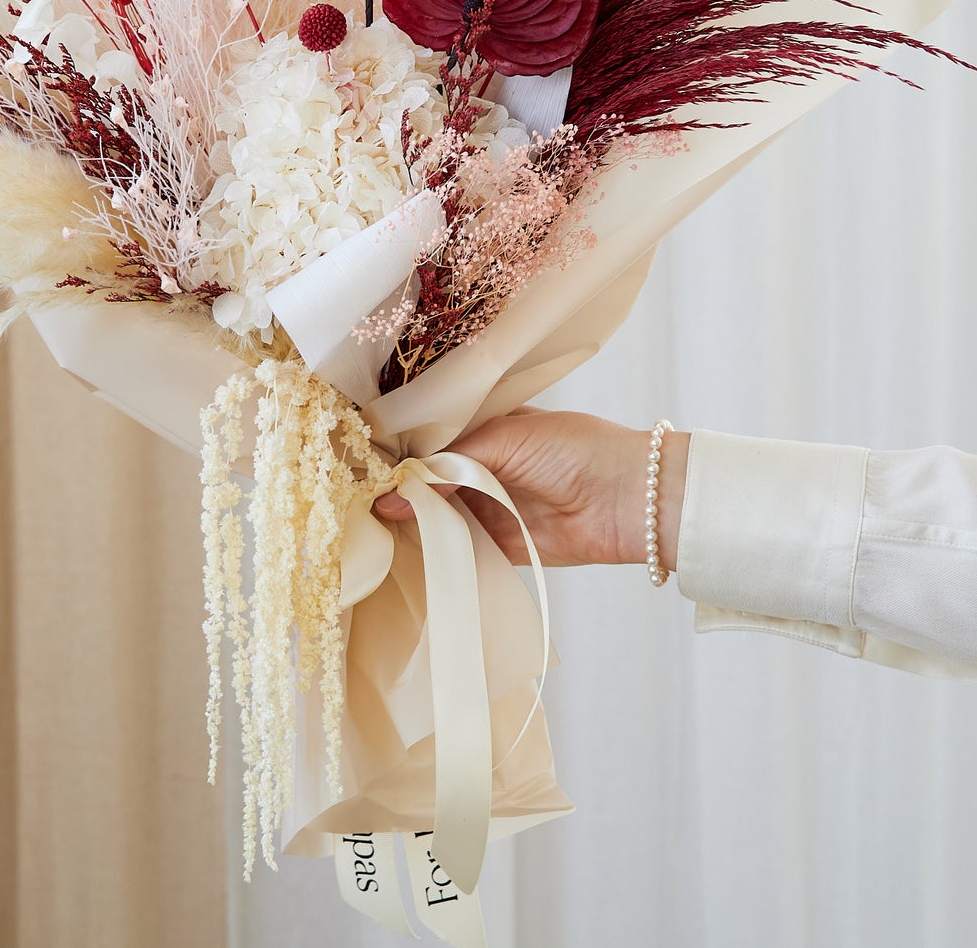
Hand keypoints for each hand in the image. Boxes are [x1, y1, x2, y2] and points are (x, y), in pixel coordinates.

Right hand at [372, 408, 689, 568]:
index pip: (426, 436)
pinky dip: (431, 549)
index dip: (393, 447)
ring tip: (361, 523)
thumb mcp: (503, 438)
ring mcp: (488, 505)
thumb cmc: (573, 449)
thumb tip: (390, 494)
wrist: (627, 500)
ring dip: (408, 519)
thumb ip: (445, 467)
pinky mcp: (498, 544)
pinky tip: (397, 549)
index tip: (353, 458)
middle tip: (348, 496)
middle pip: (425, 477)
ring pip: (435, 513)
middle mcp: (481, 465)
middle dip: (394, 486)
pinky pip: (456, 547)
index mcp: (483, 426)